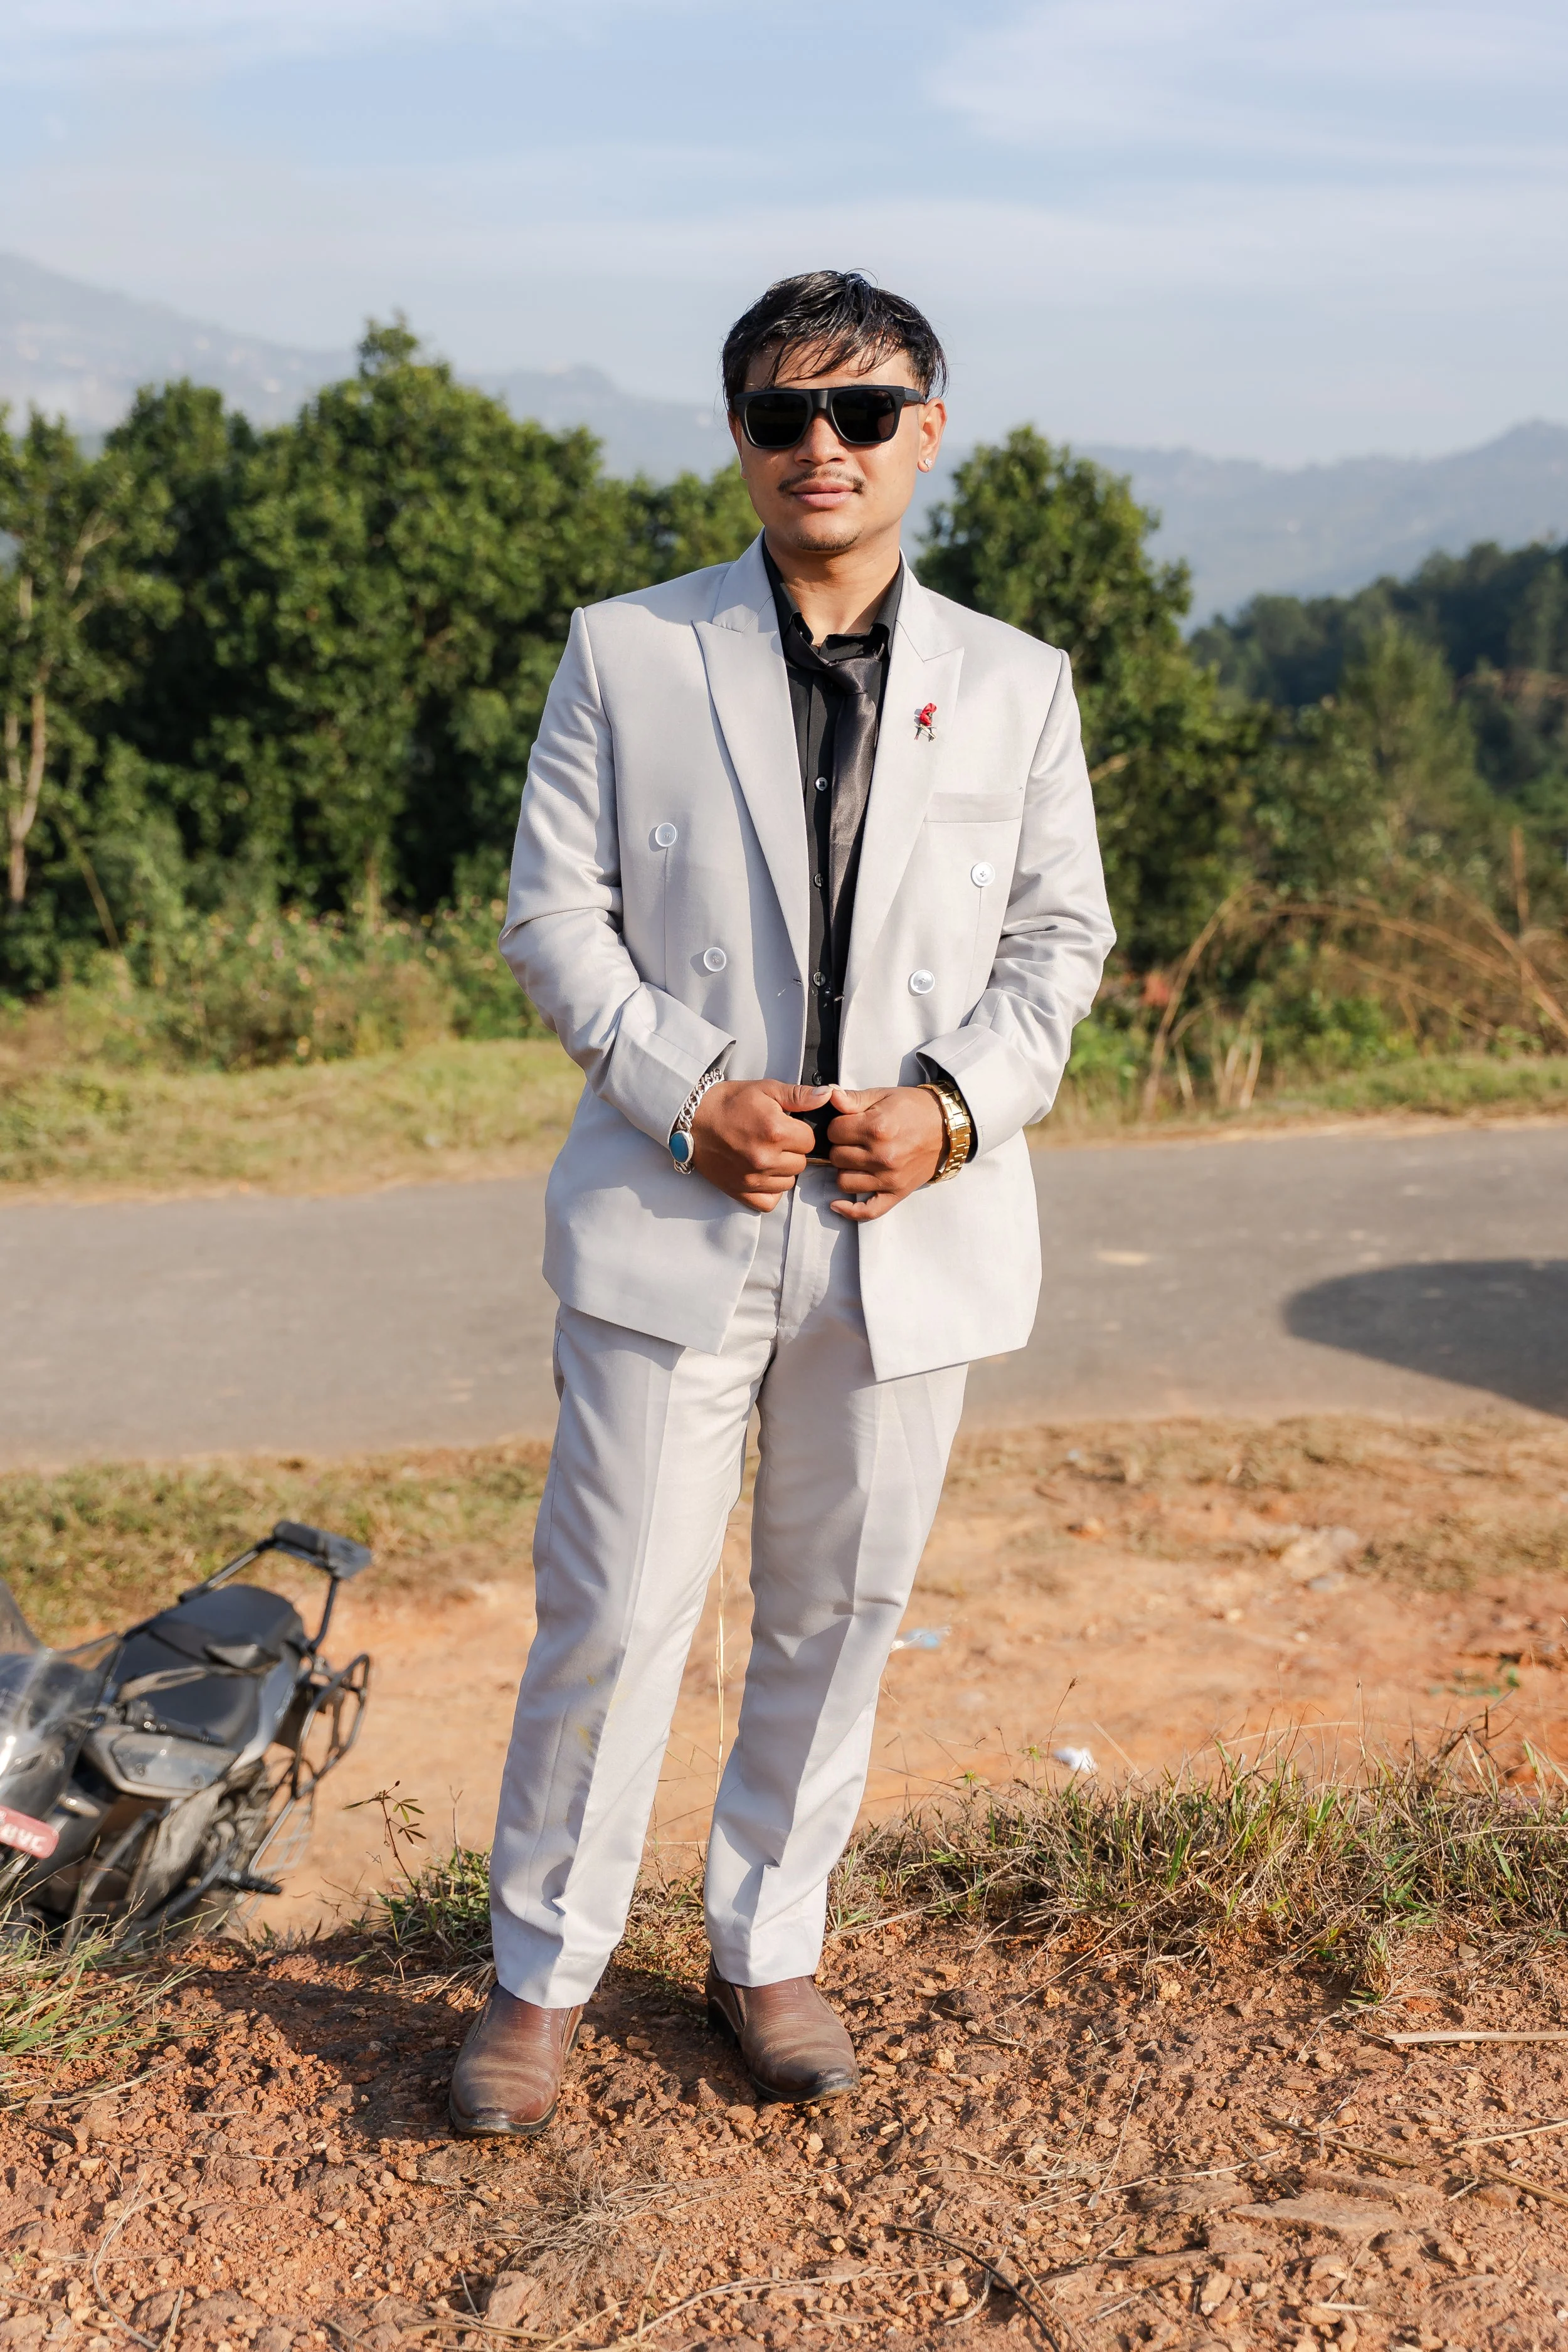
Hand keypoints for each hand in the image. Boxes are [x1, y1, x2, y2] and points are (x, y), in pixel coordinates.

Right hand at [690, 1079, 825, 1211]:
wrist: (692, 1119)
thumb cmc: (729, 1102)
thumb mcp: (765, 1089)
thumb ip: (799, 1095)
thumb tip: (828, 1096)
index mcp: (775, 1131)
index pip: (810, 1140)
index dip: (800, 1132)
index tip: (786, 1126)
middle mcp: (765, 1158)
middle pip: (801, 1163)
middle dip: (792, 1150)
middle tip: (774, 1139)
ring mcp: (752, 1178)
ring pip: (789, 1182)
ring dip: (782, 1170)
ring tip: (766, 1154)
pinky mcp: (740, 1191)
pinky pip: (770, 1201)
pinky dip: (770, 1190)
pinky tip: (762, 1174)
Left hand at [824, 1085, 943, 1221]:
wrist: (946, 1126)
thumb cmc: (914, 1108)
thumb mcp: (883, 1095)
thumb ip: (854, 1098)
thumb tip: (829, 1096)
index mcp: (877, 1127)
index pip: (834, 1131)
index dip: (837, 1126)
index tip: (848, 1124)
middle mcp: (882, 1155)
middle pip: (836, 1157)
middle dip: (840, 1146)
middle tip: (853, 1141)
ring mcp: (890, 1177)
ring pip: (843, 1181)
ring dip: (845, 1170)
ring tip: (856, 1160)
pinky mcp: (897, 1193)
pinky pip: (868, 1211)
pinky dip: (850, 1210)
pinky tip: (837, 1203)